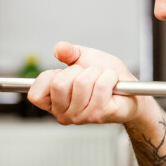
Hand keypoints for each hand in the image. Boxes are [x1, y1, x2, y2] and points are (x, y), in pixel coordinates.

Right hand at [27, 42, 142, 124]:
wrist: (129, 90)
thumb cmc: (106, 77)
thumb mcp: (84, 58)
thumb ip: (69, 52)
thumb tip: (59, 48)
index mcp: (54, 102)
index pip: (35, 93)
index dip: (50, 76)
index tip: (64, 73)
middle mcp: (64, 113)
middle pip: (59, 84)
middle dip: (77, 71)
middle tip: (88, 75)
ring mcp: (81, 116)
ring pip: (81, 83)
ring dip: (97, 73)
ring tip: (102, 79)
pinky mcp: (99, 115)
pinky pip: (100, 86)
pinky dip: (109, 77)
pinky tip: (112, 83)